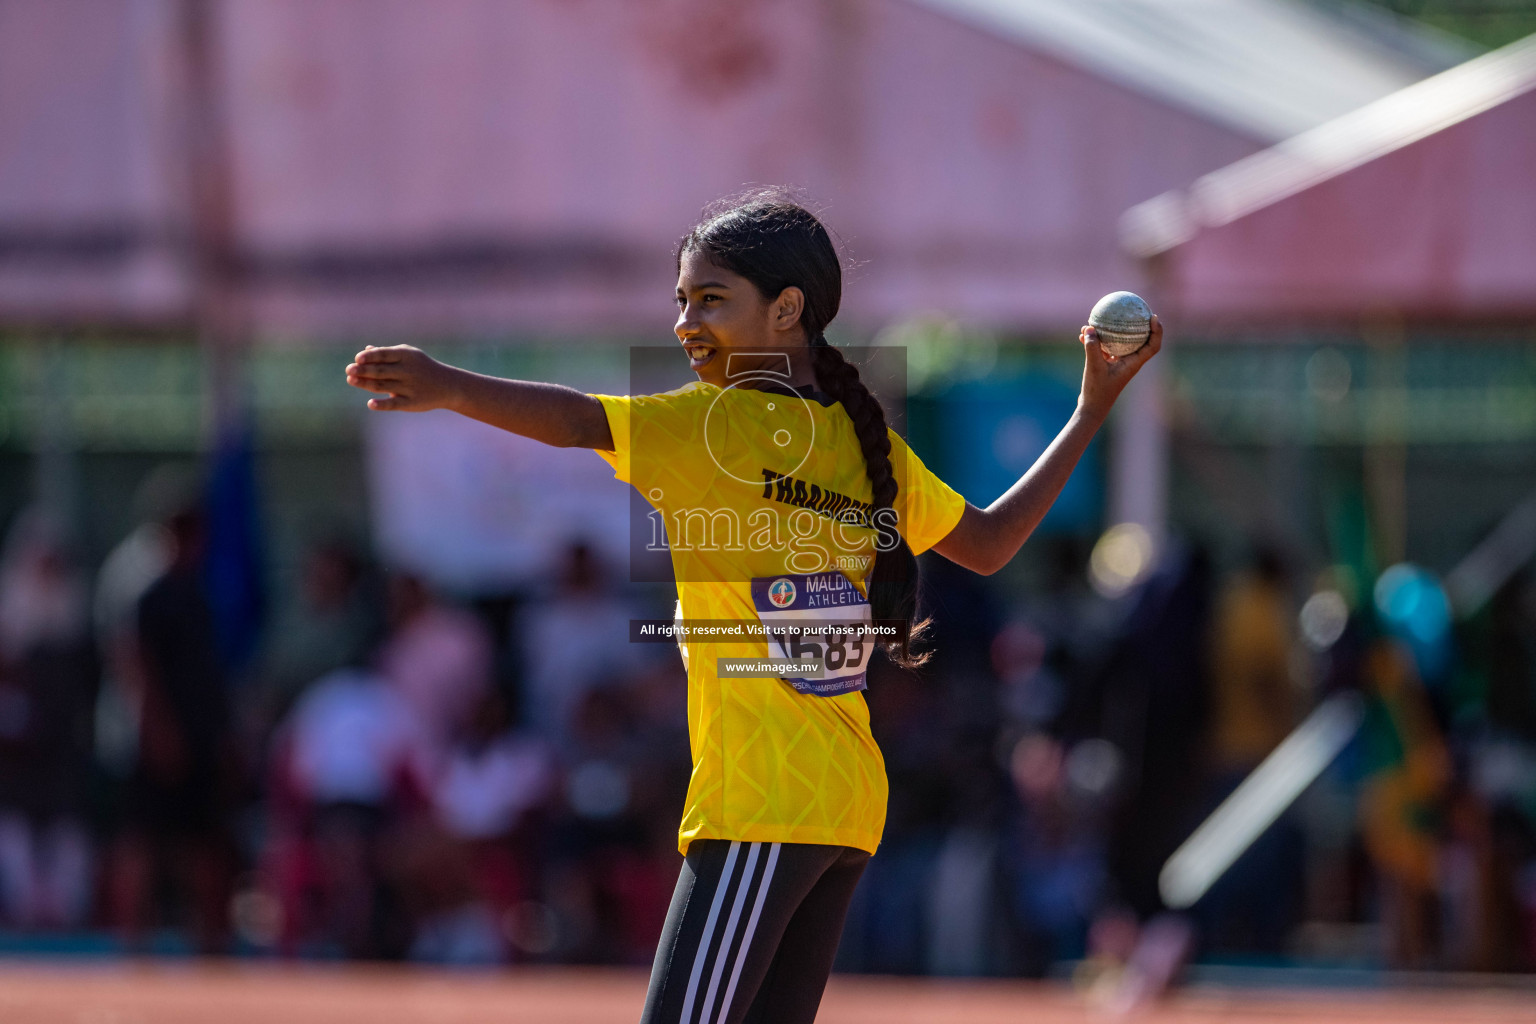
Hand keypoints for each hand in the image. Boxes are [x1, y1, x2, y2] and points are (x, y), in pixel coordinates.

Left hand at [345, 345, 459, 411]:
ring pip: (383, 386)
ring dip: (365, 384)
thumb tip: (366, 350)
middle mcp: (408, 371)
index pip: (384, 355)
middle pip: (381, 371)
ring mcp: (410, 387)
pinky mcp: (412, 403)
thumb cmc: (423, 368)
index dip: (370, 356)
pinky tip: (370, 404)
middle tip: (349, 370)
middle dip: (363, 370)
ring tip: (351, 380)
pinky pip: (394, 404)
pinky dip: (382, 404)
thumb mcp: (409, 357)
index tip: (357, 358)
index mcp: (406, 356)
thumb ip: (388, 355)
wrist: (448, 386)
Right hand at [1077, 315, 1161, 423]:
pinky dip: (1097, 340)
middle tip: (1135, 309)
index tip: (1154, 317)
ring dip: (1112, 331)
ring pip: (1120, 342)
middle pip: (1139, 339)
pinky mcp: (1107, 365)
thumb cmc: (1097, 390)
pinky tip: (1083, 333)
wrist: (1091, 407)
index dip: (1157, 331)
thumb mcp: (1094, 367)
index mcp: (1134, 364)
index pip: (1152, 346)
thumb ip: (1092, 347)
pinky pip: (1104, 348)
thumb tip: (1089, 327)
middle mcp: (1129, 362)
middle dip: (1138, 324)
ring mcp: (1118, 363)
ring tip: (1104, 318)